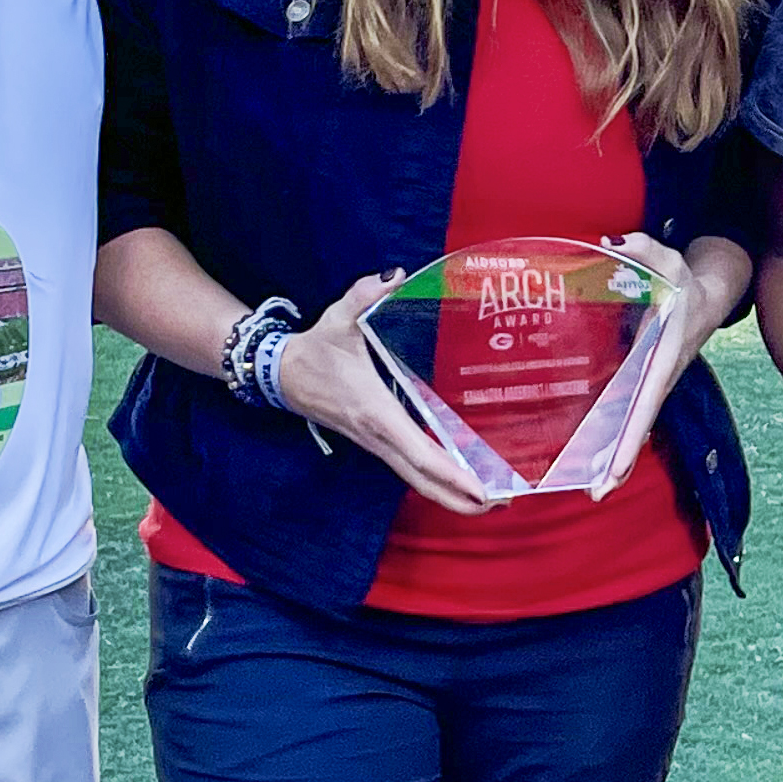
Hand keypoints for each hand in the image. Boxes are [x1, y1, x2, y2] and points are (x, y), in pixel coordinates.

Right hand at [274, 272, 505, 515]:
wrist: (280, 373)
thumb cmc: (316, 347)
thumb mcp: (340, 317)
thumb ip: (367, 295)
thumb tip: (397, 276)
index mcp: (375, 410)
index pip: (418, 450)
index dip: (450, 473)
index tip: (480, 489)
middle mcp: (378, 434)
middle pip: (422, 478)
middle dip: (460, 497)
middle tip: (502, 505)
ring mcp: (376, 442)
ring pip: (415, 478)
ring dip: (450, 494)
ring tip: (491, 500)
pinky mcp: (375, 441)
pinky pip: (408, 468)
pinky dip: (435, 479)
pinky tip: (460, 478)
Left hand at [591, 233, 718, 495]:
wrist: (709, 296)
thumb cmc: (686, 281)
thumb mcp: (670, 260)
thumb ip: (644, 248)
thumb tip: (612, 241)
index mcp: (664, 359)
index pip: (645, 404)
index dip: (630, 438)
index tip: (615, 470)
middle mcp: (658, 379)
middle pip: (638, 429)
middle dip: (620, 465)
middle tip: (595, 496)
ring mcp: (652, 385)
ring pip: (634, 428)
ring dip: (616, 459)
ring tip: (591, 490)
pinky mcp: (645, 382)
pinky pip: (630, 416)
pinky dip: (617, 438)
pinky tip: (594, 457)